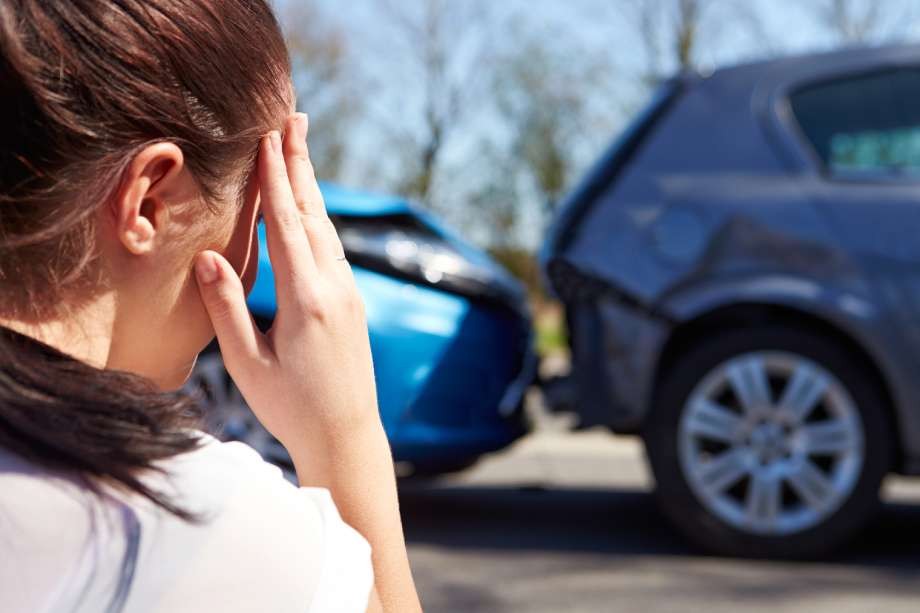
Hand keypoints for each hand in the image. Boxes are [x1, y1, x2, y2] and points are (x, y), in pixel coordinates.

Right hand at [194, 113, 379, 467]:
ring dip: (312, 186)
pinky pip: (334, 249)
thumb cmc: (291, 408)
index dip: (276, 179)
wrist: (347, 436)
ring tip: (300, 149)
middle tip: (295, 118)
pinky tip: (311, 208)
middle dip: (301, 164)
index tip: (268, 137)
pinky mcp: (353, 303)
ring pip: (328, 229)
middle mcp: (335, 289)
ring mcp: (350, 294)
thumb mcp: (248, 364)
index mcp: (306, 300)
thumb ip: (227, 307)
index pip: (287, 225)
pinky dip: (319, 219)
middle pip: (314, 214)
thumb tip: (207, 255)